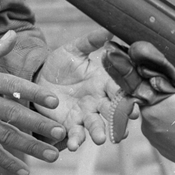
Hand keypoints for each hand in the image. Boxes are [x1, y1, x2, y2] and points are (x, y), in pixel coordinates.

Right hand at [0, 32, 65, 174]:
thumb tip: (13, 33)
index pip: (14, 86)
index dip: (35, 94)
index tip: (54, 101)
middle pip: (14, 115)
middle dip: (39, 125)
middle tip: (61, 132)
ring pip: (7, 137)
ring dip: (31, 147)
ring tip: (52, 155)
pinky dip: (8, 163)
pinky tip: (25, 171)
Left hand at [36, 28, 120, 150]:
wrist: (39, 77)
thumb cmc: (61, 63)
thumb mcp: (74, 49)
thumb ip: (90, 42)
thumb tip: (107, 30)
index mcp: (104, 83)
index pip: (120, 92)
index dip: (128, 101)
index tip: (135, 109)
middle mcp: (98, 101)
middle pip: (111, 113)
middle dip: (117, 122)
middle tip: (121, 131)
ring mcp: (84, 114)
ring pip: (95, 125)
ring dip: (98, 133)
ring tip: (99, 140)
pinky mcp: (69, 124)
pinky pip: (74, 134)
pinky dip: (75, 140)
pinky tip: (74, 145)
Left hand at [140, 24, 174, 174]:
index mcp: (150, 109)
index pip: (139, 80)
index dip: (145, 65)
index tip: (145, 54)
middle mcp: (149, 127)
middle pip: (156, 96)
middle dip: (171, 85)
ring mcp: (161, 142)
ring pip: (166, 112)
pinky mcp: (173, 151)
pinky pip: (174, 128)